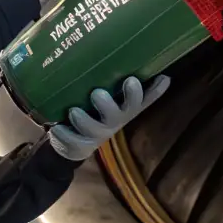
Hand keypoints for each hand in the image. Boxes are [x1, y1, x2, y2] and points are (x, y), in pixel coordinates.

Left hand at [48, 75, 170, 161]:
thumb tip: (167, 77)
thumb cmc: (103, 113)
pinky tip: (55, 128)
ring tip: (73, 111)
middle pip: (114, 116)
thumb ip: (140, 89)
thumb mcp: (120, 101)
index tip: (131, 80)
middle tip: (96, 93)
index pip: (137, 103)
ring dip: (82, 120)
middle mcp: (112, 123)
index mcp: (125, 110)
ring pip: (91, 129)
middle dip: (106, 106)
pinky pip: (70, 141)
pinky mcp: (78, 144)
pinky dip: (62, 134)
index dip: (136, 94)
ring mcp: (95, 135)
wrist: (79, 144)